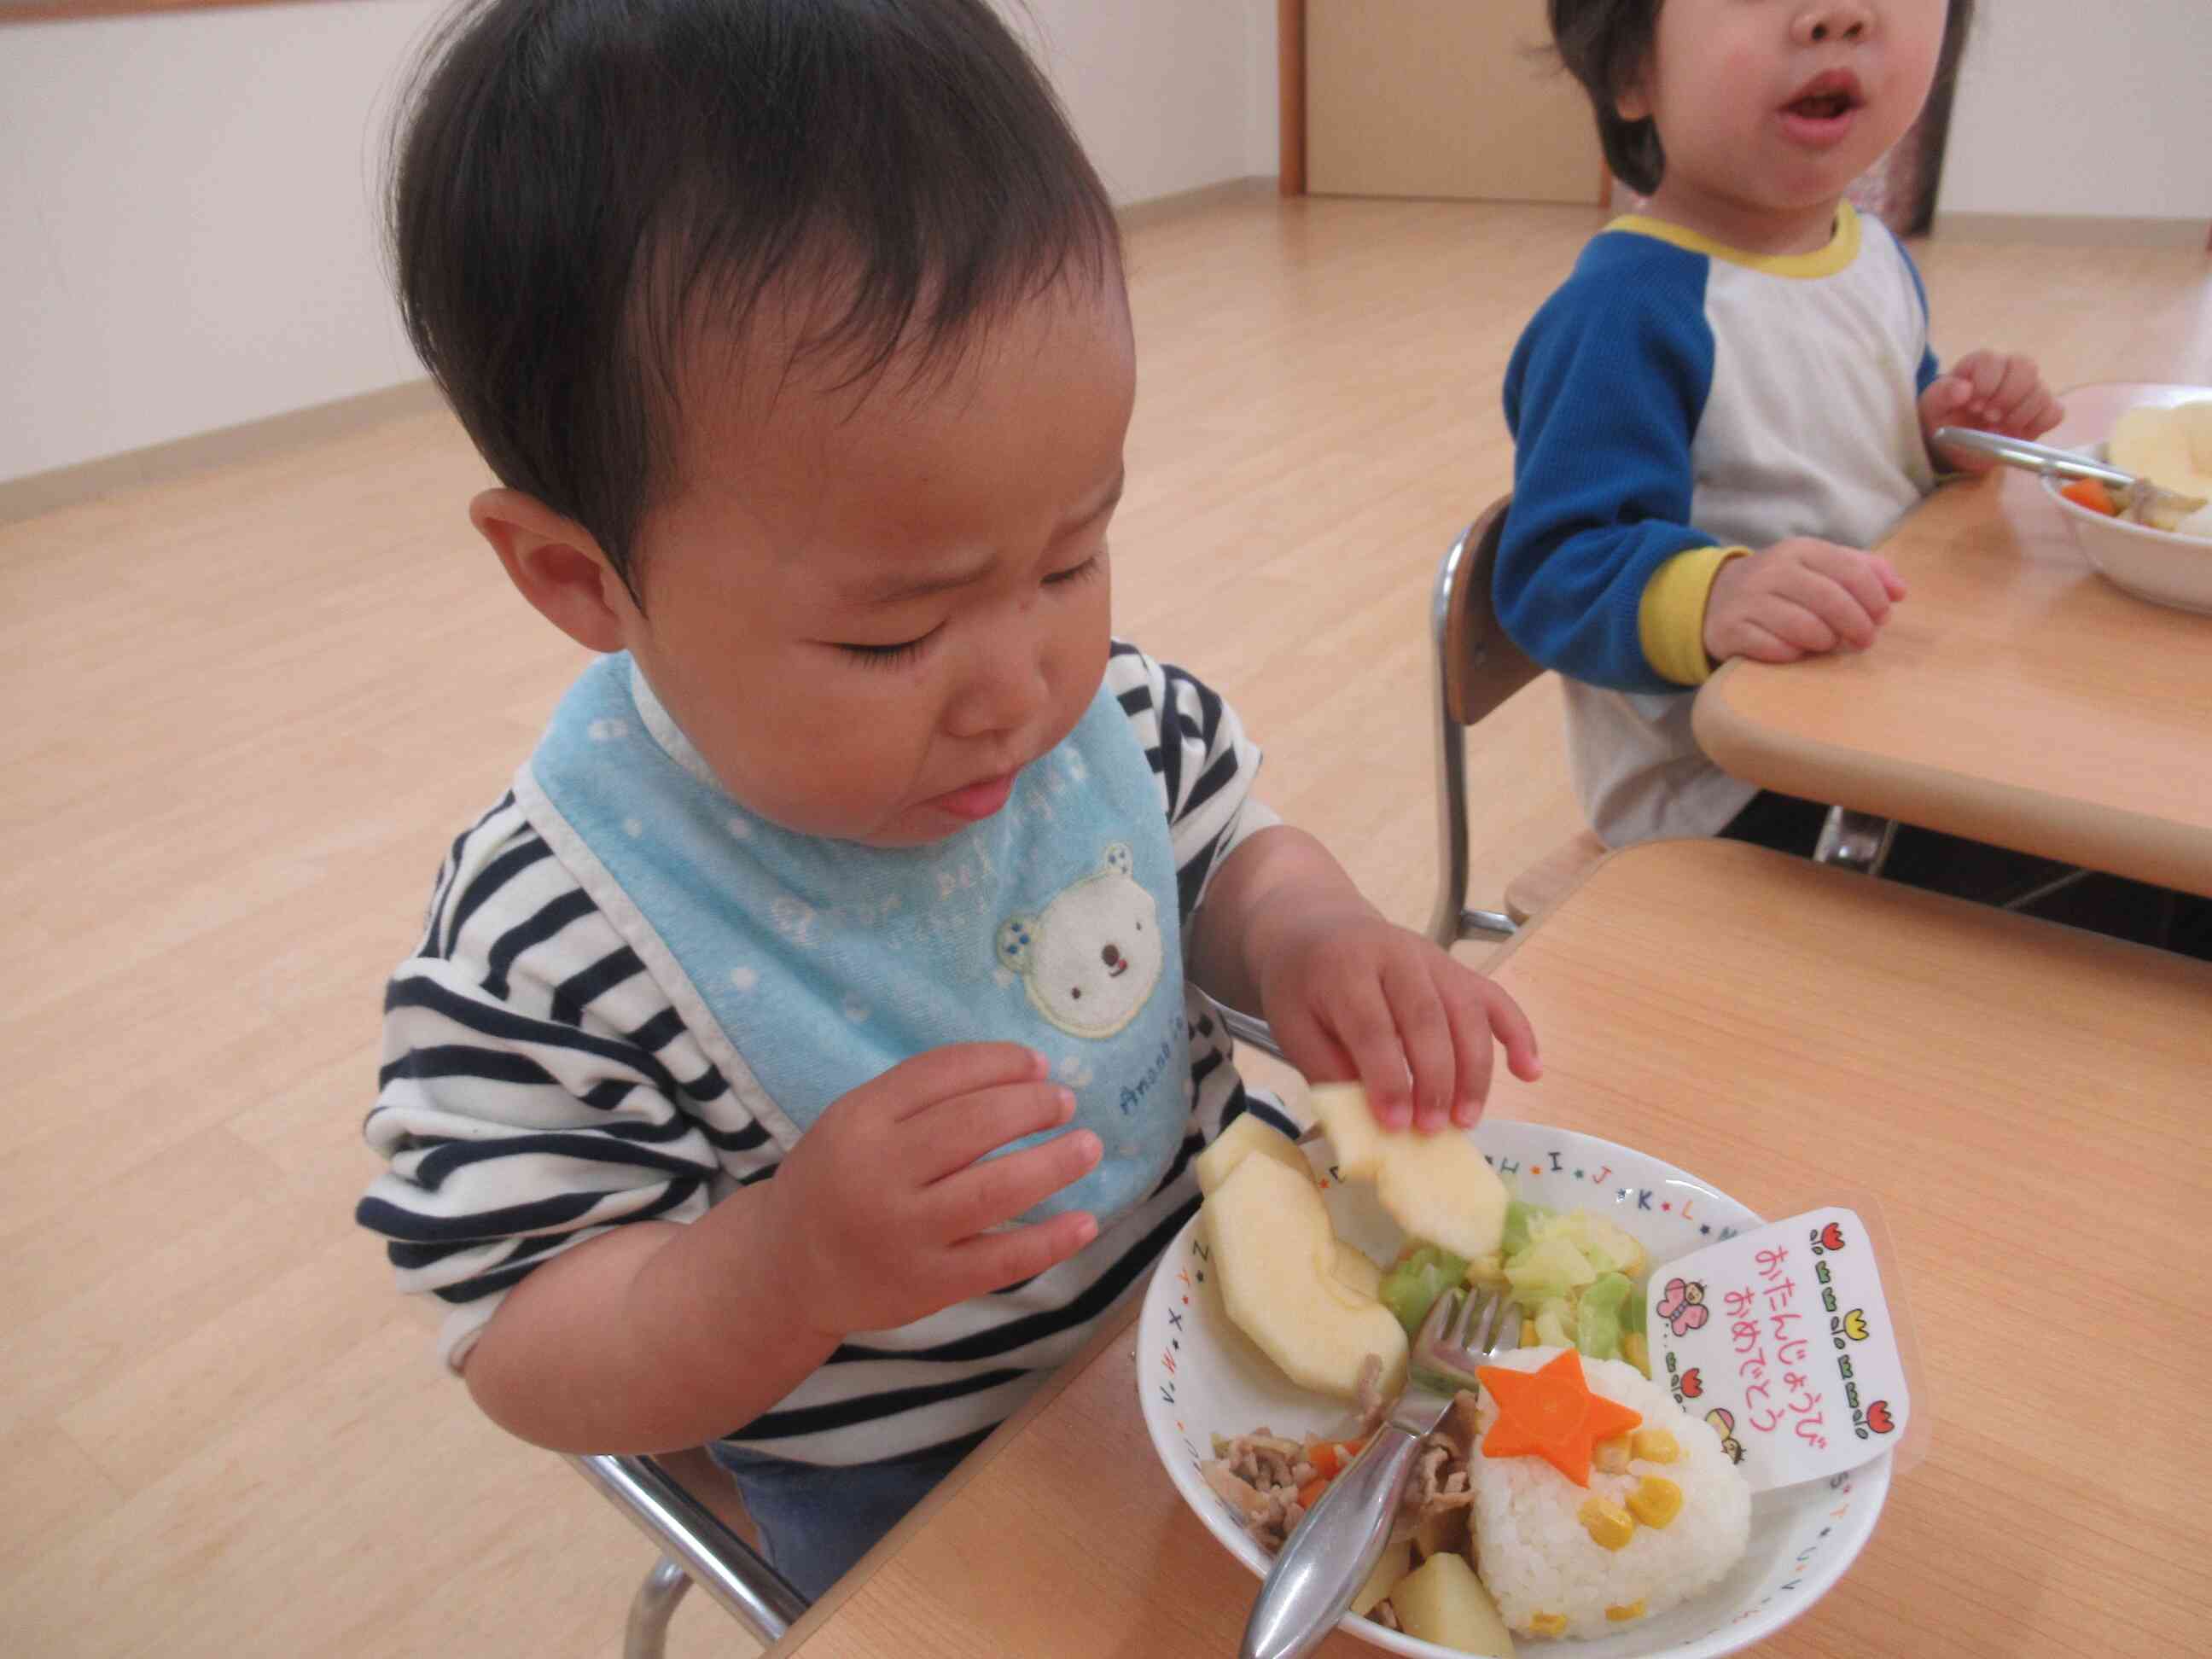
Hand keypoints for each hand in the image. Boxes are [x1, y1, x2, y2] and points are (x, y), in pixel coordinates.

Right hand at [762, 1044, 1101, 1340]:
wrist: (788, 1270)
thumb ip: (918, 1097)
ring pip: (996, 1189)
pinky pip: (1002, 1259)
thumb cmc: (836, 1181)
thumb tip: (1020, 1071)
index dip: (1000, 1062)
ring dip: (1055, 1163)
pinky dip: (1051, 1241)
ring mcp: (906, 1232)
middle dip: (1033, 1106)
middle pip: (975, 1124)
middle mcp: (881, 1173)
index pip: (943, 1073)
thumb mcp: (854, 1122)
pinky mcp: (929, 1283)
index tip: (1037, 1064)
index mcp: (861, 1119)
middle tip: (1064, 1103)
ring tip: (1088, 1146)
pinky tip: (1086, 1222)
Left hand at [1255, 905, 1540, 1134]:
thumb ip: (1327, 1069)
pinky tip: (1529, 1072)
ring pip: (1466, 1012)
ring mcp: (1432, 959)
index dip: (1387, 1077)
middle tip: (1431, 1129)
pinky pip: (1495, 999)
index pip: (1373, 1025)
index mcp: (1344, 967)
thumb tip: (1370, 1122)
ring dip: (1473, 1070)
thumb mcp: (1293, 1026)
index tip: (1395, 1124)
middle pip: (1426, 1018)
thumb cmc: (1303, 986)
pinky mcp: (1457, 969)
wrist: (1317, 927)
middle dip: (1434, 1079)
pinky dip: (1518, 1034)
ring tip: (1466, 1120)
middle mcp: (1395, 956)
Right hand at [1703, 538, 1906, 664]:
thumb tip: (1899, 592)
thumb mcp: (1819, 567)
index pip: (1850, 571)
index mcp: (1800, 550)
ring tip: (1828, 644)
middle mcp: (1772, 570)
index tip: (1882, 618)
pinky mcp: (1730, 630)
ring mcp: (1748, 600)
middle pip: (1830, 600)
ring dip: (1825, 642)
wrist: (1716, 596)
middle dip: (1857, 625)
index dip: (1874, 599)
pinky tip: (1795, 651)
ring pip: (1803, 627)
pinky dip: (1792, 654)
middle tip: (1864, 641)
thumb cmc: (1783, 586)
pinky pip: (1773, 648)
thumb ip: (1862, 571)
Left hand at [1921, 350, 2063, 468]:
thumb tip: (1963, 388)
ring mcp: (2029, 391)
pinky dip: (2039, 425)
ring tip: (1999, 430)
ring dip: (2021, 415)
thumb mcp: (1933, 408)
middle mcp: (2009, 371)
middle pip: (2026, 367)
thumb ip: (1943, 394)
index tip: (1973, 407)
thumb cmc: (1944, 418)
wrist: (1954, 443)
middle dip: (2008, 396)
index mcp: (1981, 364)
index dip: (1986, 383)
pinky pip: (2055, 412)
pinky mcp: (2040, 413)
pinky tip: (2018, 434)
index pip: (1993, 360)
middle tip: (1990, 418)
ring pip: (2042, 391)